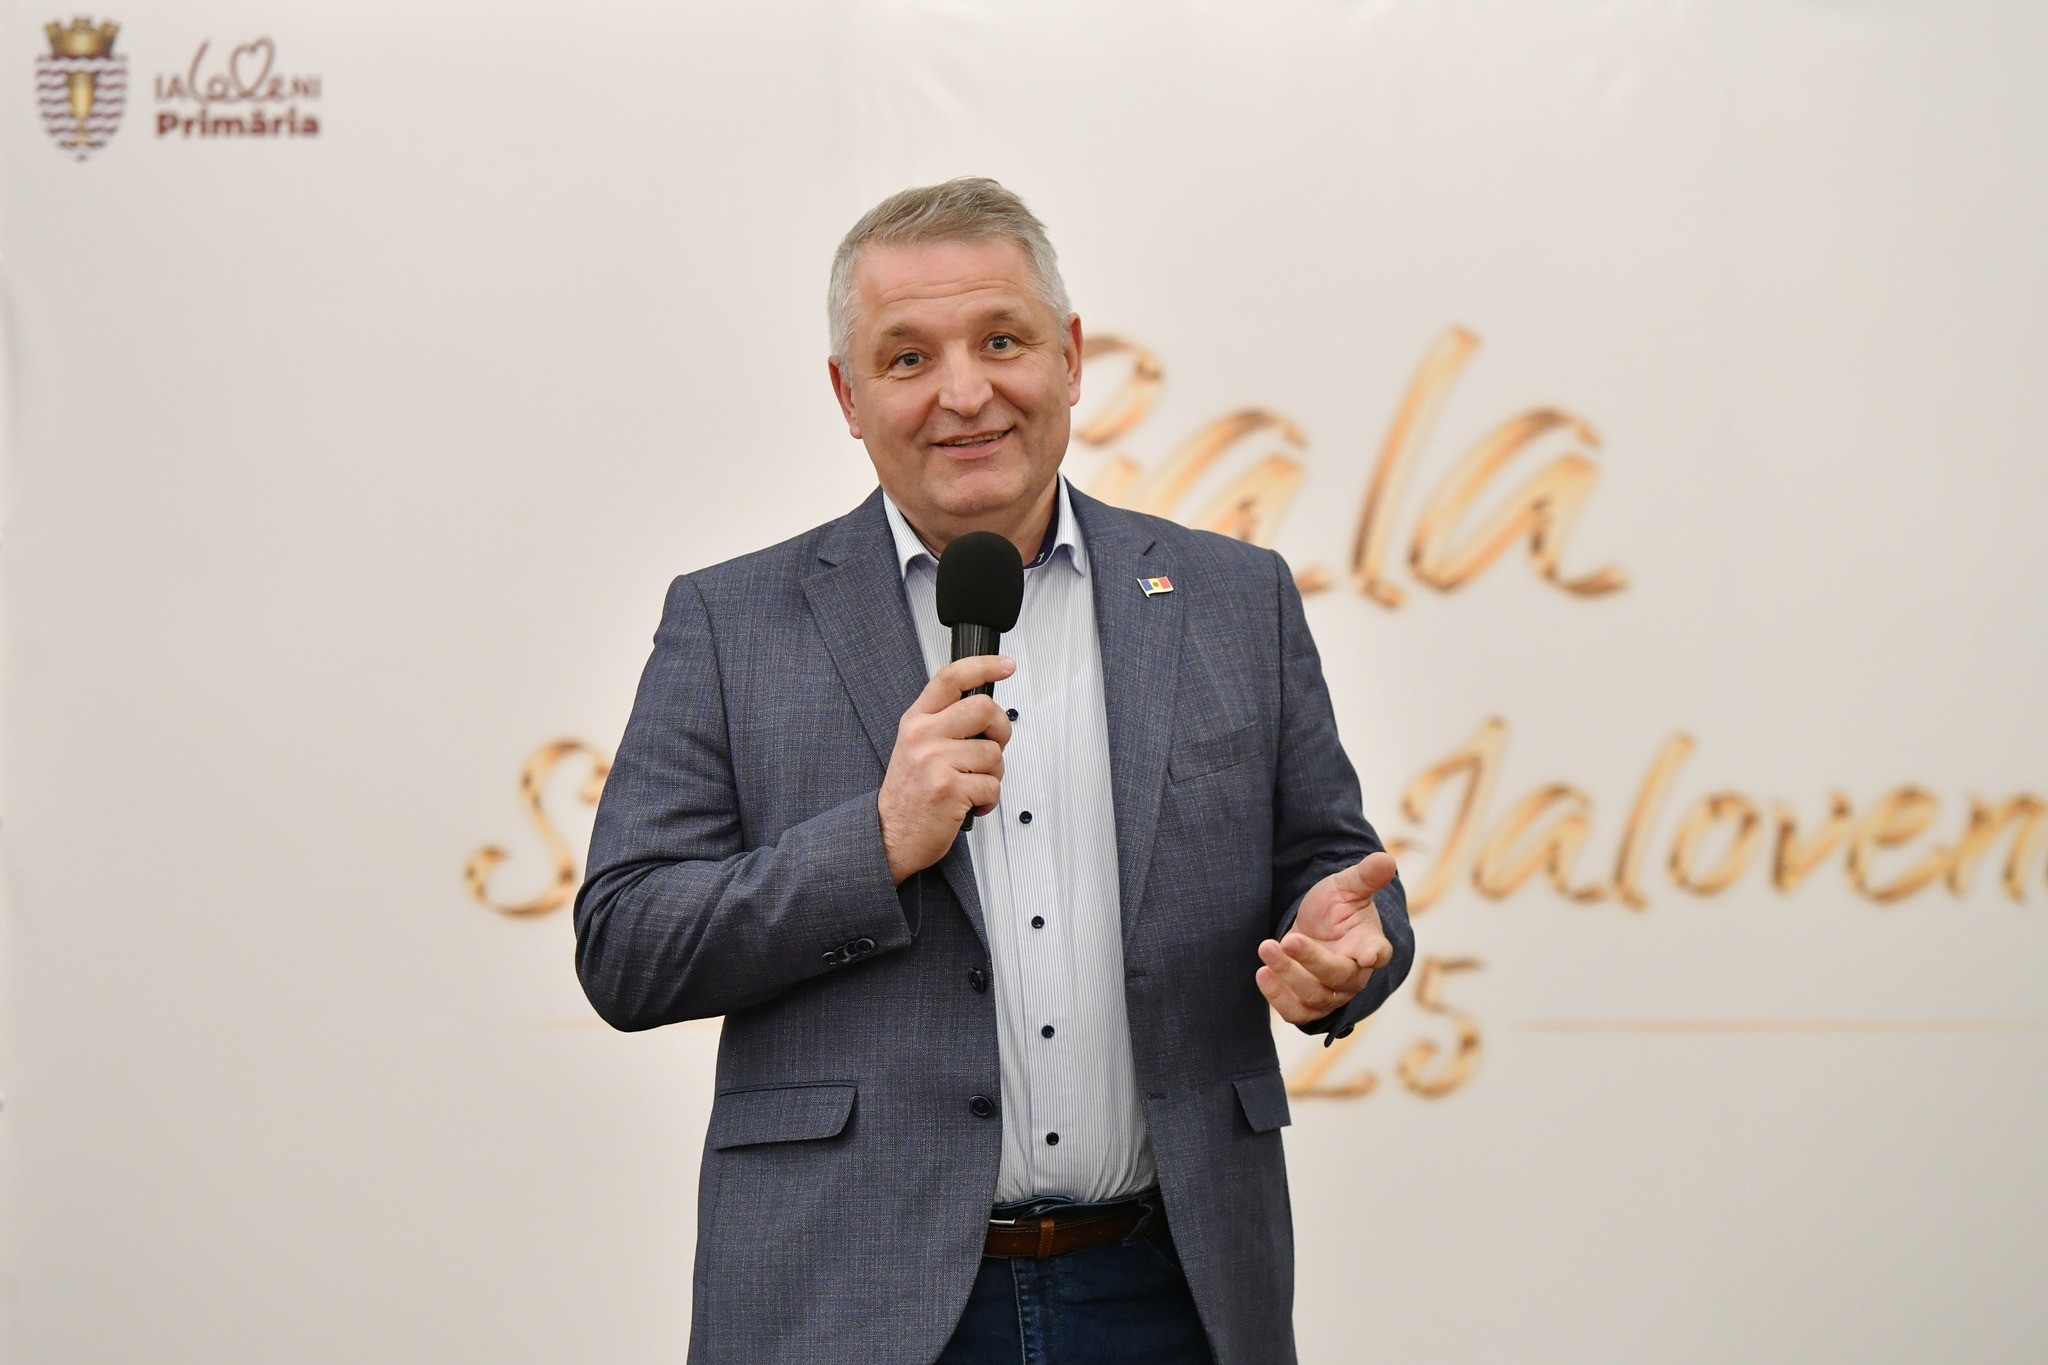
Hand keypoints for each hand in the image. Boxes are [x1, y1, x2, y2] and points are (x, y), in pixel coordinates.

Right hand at [878, 655, 1015, 882]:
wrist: (890, 836)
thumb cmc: (909, 794)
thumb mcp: (915, 746)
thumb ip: (944, 723)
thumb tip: (986, 710)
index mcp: (916, 720)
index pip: (950, 679)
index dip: (983, 666)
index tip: (1006, 665)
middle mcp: (923, 735)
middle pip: (983, 708)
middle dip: (1001, 729)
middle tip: (992, 747)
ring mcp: (935, 761)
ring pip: (993, 752)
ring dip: (993, 774)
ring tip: (973, 785)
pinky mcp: (950, 789)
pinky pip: (992, 785)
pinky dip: (989, 799)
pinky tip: (971, 804)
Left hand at [1255, 851, 1397, 1024]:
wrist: (1315, 928)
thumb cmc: (1337, 908)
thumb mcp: (1347, 887)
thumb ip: (1365, 876)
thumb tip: (1386, 859)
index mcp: (1371, 945)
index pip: (1379, 953)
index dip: (1375, 954)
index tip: (1368, 954)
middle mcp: (1355, 975)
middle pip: (1338, 976)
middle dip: (1311, 959)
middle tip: (1287, 940)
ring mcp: (1332, 993)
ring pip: (1314, 996)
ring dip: (1288, 976)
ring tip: (1266, 949)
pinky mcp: (1309, 1005)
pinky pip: (1296, 1012)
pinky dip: (1278, 998)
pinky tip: (1262, 974)